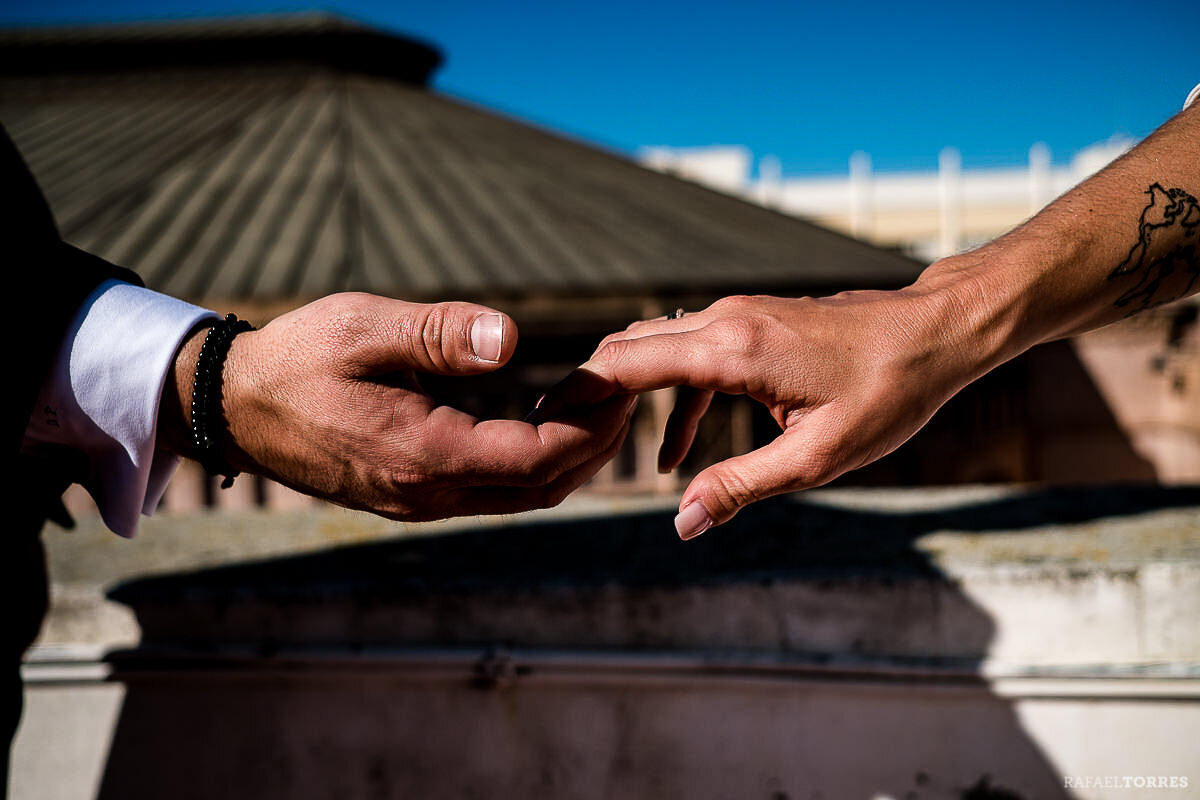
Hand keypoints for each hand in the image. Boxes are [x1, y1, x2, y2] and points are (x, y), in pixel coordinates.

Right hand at [163, 292, 635, 519]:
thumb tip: (511, 336)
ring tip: (591, 403)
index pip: (537, 457)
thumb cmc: (296, 359)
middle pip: (542, 486)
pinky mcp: (414, 497)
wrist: (235, 408)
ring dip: (567, 456)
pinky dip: (532, 462)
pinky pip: (494, 493)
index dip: (588, 424)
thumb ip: (438, 334)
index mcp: (422, 454)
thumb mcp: (362, 328)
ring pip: (522, 496)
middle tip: (621, 392)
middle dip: (593, 443)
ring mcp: (420, 502)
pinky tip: (538, 419)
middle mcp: (427, 493)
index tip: (615, 382)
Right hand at [534, 285, 985, 538]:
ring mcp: (736, 315)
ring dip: (624, 391)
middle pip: (627, 347)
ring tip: (596, 444)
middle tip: (550, 438)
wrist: (935, 334)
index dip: (576, 394)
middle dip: (585, 392)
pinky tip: (677, 451)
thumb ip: (740, 487)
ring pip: (654, 345)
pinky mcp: (751, 321)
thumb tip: (681, 523)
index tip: (539, 424)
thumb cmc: (886, 393)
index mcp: (732, 348)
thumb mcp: (816, 457)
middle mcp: (723, 319)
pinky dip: (670, 396)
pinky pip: (689, 352)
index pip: (625, 364)